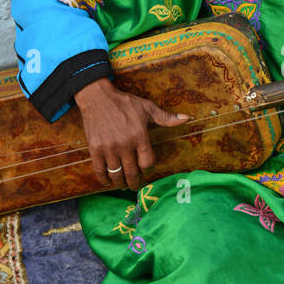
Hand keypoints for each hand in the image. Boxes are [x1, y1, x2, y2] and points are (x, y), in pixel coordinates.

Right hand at [74, 78, 188, 189]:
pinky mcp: (95, 149)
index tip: (146, 170)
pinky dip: (104, 180)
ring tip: (123, 185)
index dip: (148, 170)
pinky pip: (100, 170)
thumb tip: (187, 118)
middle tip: (135, 186)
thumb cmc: (125, 103)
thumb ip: (166, 117)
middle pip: (132, 173)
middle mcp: (125, 144)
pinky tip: (107, 182)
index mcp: (139, 136)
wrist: (97, 97)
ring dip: (121, 183)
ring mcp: (109, 148)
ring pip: (116, 174)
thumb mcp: (147, 108)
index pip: (147, 163)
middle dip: (135, 183)